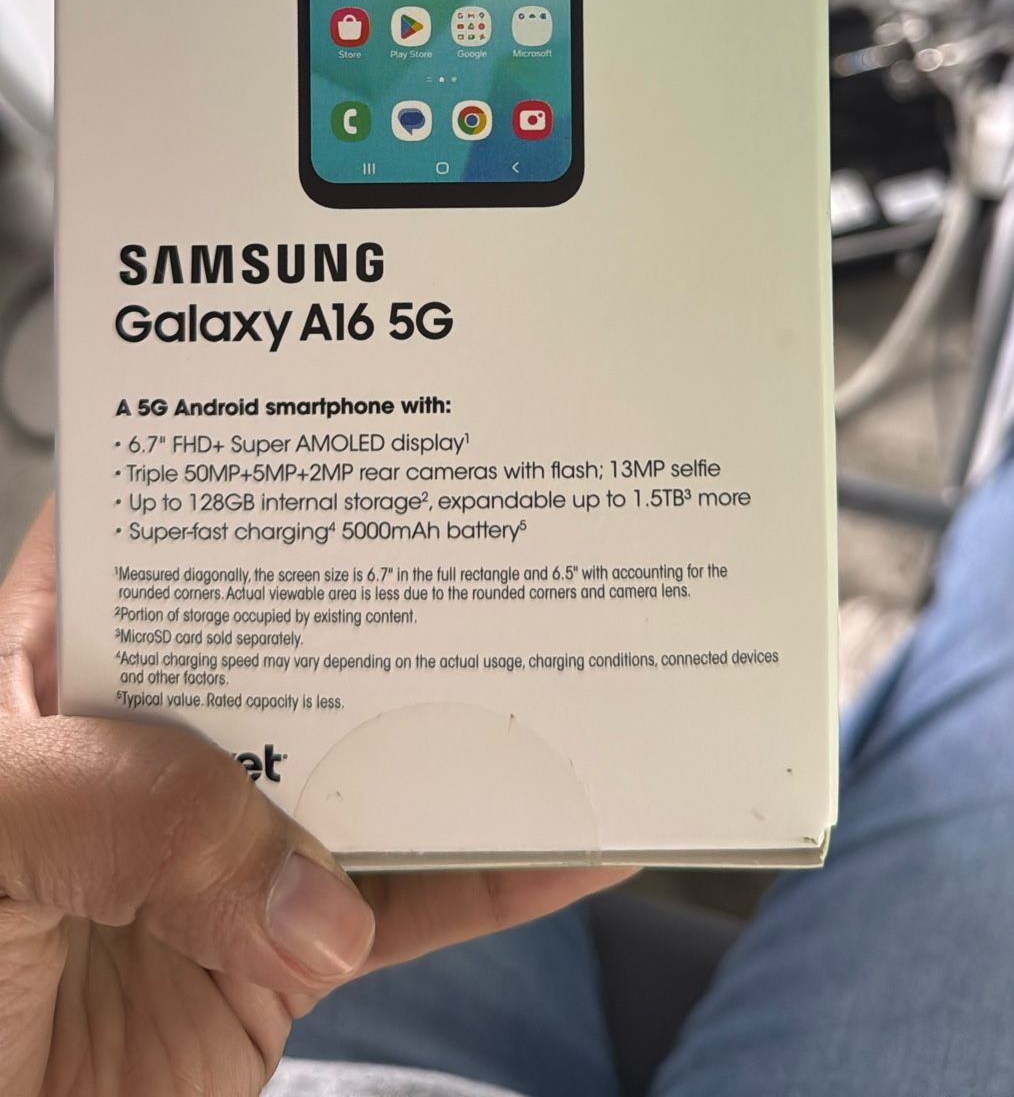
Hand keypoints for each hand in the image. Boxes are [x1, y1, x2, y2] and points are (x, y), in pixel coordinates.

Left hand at [0, 500, 629, 1094]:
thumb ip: (132, 810)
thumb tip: (307, 890)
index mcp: (55, 670)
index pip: (161, 541)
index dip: (249, 481)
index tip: (360, 435)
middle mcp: (153, 746)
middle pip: (298, 646)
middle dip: (399, 602)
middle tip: (510, 549)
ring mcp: (224, 851)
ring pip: (370, 770)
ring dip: (471, 738)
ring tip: (579, 680)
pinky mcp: (279, 956)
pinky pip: (408, 907)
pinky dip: (500, 880)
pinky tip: (580, 841)